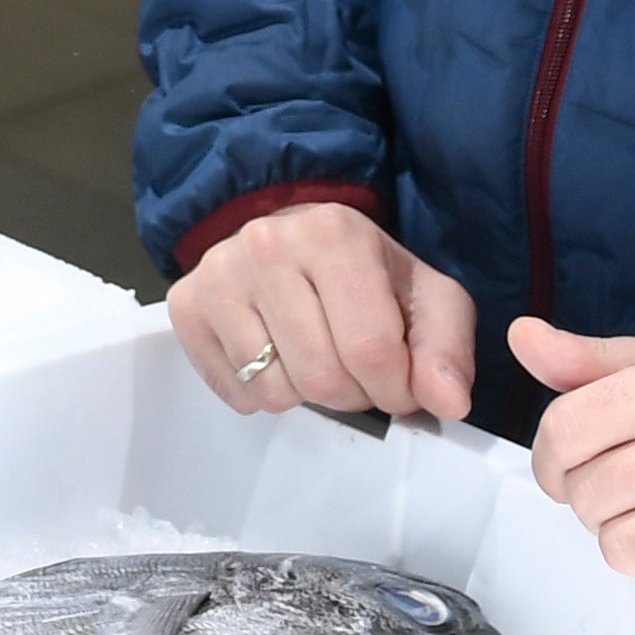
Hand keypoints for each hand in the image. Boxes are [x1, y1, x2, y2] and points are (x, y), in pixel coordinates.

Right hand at [168, 202, 472, 421]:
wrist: (292, 238)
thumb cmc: (363, 271)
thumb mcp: (424, 296)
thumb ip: (446, 348)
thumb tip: (448, 402)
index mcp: (334, 233)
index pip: (372, 351)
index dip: (396, 389)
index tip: (398, 382)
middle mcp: (266, 245)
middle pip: (322, 377)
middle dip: (352, 394)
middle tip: (354, 370)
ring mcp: (218, 275)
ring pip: (276, 390)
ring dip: (306, 394)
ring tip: (314, 357)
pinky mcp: (187, 307)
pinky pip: (237, 393)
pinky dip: (264, 394)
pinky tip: (276, 356)